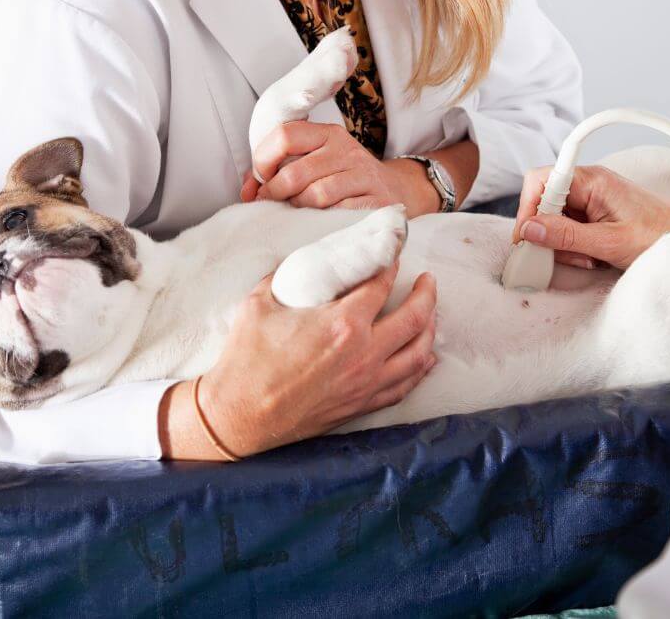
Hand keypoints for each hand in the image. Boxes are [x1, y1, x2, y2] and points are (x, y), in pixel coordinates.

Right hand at [160, 263, 437, 458]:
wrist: (239, 415)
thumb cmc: (246, 361)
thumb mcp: (259, 303)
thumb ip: (285, 277)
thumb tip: (300, 262)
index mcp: (341, 323)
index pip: (380, 285)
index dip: (390, 264)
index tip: (394, 254)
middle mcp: (363, 353)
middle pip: (414, 317)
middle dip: (426, 293)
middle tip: (427, 280)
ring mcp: (366, 382)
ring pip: (418, 353)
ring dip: (430, 328)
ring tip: (430, 313)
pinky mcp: (362, 404)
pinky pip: (405, 385)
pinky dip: (421, 368)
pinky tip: (425, 357)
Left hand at [240, 121, 439, 217]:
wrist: (398, 192)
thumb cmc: (344, 181)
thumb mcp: (317, 164)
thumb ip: (279, 170)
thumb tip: (247, 189)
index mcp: (327, 134)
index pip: (285, 135)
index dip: (263, 160)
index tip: (260, 181)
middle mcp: (346, 150)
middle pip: (295, 172)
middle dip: (275, 194)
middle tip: (270, 206)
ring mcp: (363, 175)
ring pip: (316, 195)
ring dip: (298, 210)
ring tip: (295, 216)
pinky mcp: (376, 201)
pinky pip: (339, 213)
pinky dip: (322, 222)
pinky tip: (319, 225)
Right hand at [512, 165, 669, 269]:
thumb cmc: (660, 238)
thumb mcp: (608, 242)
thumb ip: (566, 236)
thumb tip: (529, 229)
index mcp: (592, 180)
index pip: (540, 181)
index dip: (528, 209)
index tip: (528, 237)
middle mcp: (589, 184)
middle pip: (543, 201)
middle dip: (546, 231)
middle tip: (559, 252)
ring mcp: (592, 198)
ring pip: (554, 217)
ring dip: (561, 242)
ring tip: (586, 257)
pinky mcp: (595, 213)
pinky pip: (568, 226)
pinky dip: (572, 245)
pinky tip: (590, 256)